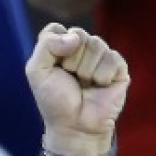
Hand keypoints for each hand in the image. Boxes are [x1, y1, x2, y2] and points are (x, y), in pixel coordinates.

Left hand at [25, 24, 129, 155]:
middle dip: (70, 59)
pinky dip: (101, 76)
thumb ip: (46, 45)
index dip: (55, 46)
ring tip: (84, 84)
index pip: (56, 29)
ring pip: (96, 44)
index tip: (54, 66)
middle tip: (70, 78)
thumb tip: (74, 37)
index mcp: (60, 48)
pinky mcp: (118, 68)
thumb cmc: (55, 100)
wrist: (75, 126)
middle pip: (78, 33)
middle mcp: (81, 49)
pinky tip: (99, 87)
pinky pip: (112, 58)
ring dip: (85, 70)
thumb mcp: (37, 72)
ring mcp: (101, 57)